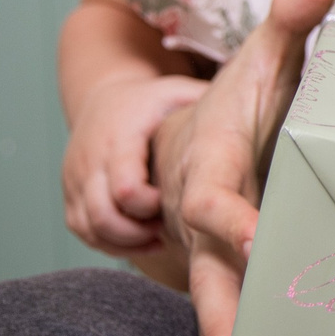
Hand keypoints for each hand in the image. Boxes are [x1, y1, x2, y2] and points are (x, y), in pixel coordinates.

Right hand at [63, 72, 207, 253]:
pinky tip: (143, 238)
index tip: (173, 206)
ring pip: (90, 227)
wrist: (101, 97)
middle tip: (169, 229)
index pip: (126, 188)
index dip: (151, 207)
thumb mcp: (178, 93)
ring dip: (126, 240)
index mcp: (119, 137)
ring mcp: (75, 179)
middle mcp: (90, 160)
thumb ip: (209, 104)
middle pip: (104, 215)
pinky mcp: (70, 194)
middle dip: (138, 231)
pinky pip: (82, 230)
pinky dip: (110, 242)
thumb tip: (263, 101)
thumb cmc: (152, 101)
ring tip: (159, 235)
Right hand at [155, 0, 334, 335]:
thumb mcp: (267, 54)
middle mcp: (203, 219)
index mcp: (212, 166)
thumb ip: (295, 18)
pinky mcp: (232, 273)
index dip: (233, 222)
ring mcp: (212, 253)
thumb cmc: (241, 93)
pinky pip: (239, 312)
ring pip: (217, 306)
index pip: (217, 201)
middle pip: (206, 275)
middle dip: (219, 321)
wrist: (194, 133)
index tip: (257, 241)